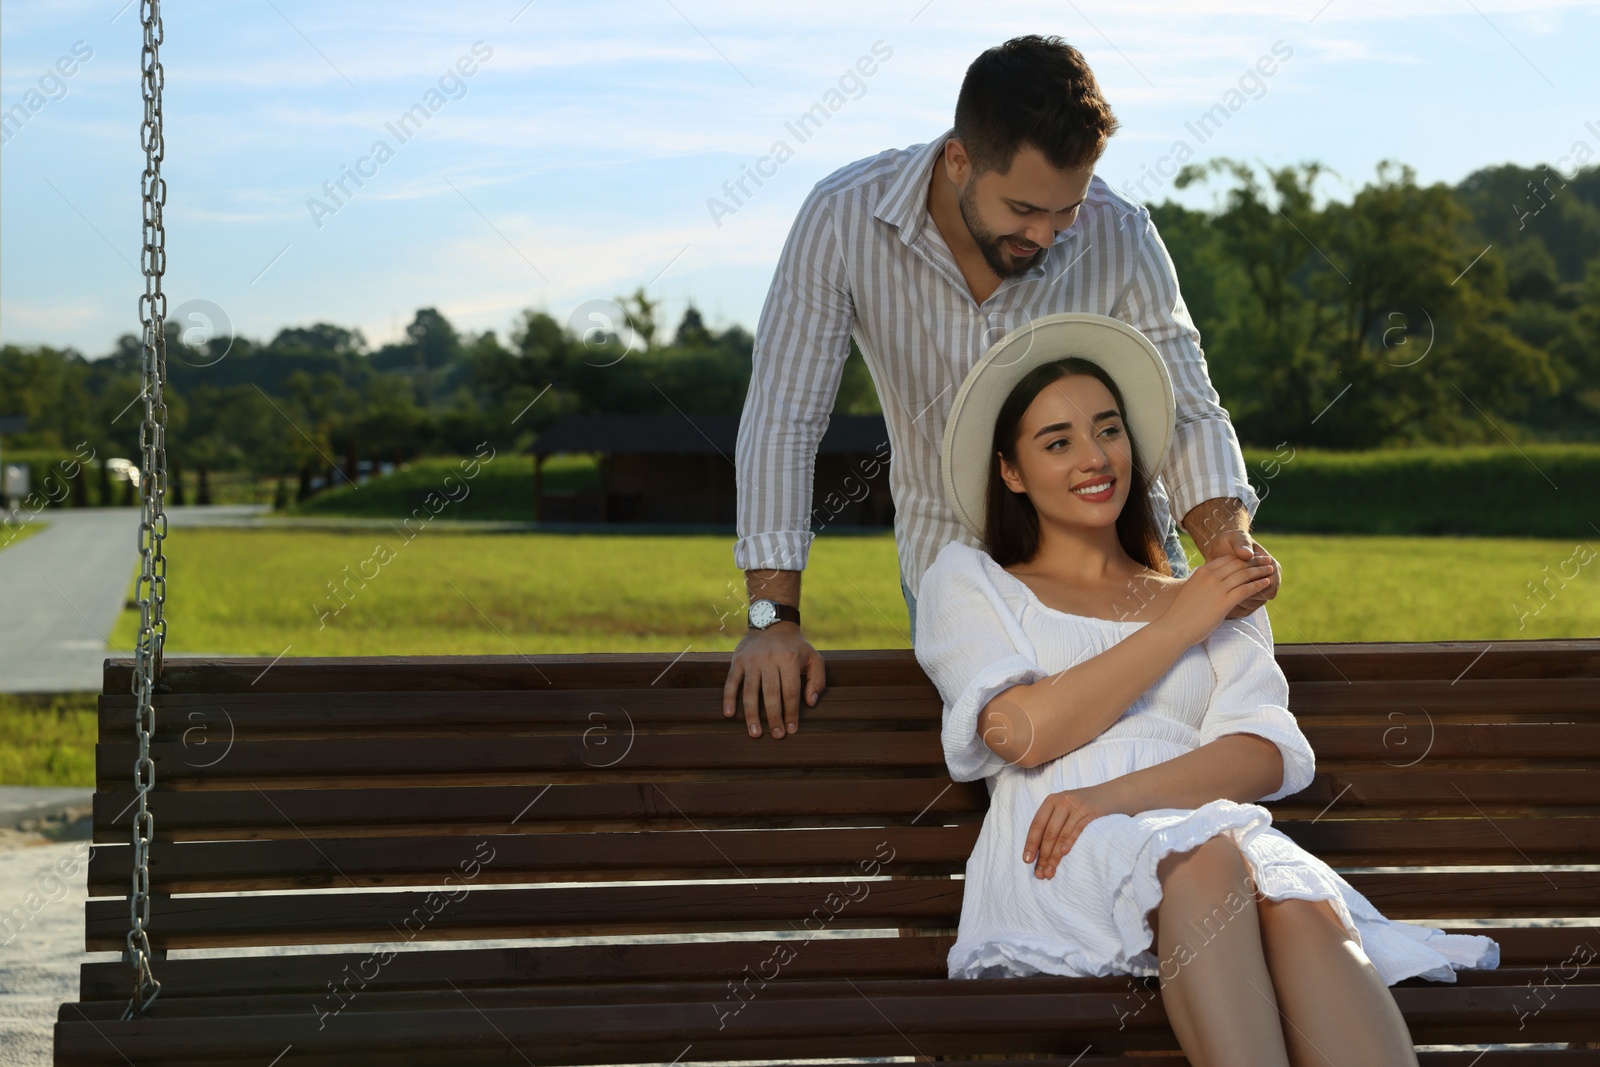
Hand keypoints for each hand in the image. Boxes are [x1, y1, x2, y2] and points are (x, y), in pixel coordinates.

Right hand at [723, 622, 825, 738]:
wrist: (772, 623)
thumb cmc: (795, 647)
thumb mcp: (814, 658)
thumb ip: (818, 680)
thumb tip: (810, 703)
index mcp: (789, 660)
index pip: (791, 692)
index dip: (791, 713)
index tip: (791, 730)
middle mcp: (769, 660)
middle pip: (771, 694)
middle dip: (774, 717)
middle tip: (776, 735)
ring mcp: (751, 661)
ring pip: (750, 692)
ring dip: (752, 714)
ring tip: (755, 733)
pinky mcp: (737, 661)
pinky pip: (731, 682)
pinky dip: (728, 698)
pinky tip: (729, 714)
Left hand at [1023, 785, 1116, 878]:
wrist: (1109, 794)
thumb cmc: (1081, 806)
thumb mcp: (1064, 808)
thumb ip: (1051, 823)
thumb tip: (1037, 851)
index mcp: (1051, 801)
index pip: (1036, 825)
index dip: (1031, 843)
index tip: (1027, 861)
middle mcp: (1062, 802)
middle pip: (1048, 832)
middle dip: (1043, 855)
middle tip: (1040, 873)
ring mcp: (1077, 806)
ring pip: (1061, 834)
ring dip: (1055, 855)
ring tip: (1050, 871)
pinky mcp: (1091, 812)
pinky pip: (1077, 829)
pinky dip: (1069, 842)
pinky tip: (1063, 854)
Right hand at [1163, 550, 1275, 647]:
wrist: (1174, 628)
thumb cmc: (1181, 613)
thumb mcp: (1192, 591)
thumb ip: (1203, 585)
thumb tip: (1211, 586)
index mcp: (1201, 571)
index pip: (1227, 559)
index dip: (1242, 558)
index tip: (1252, 558)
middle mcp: (1210, 576)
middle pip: (1238, 564)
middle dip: (1254, 561)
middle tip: (1266, 561)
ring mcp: (1217, 588)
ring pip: (1244, 575)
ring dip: (1260, 571)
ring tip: (1270, 570)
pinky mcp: (1223, 602)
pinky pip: (1245, 589)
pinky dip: (1258, 585)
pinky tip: (1266, 583)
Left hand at [1204, 532, 1279, 619]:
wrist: (1220, 547)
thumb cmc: (1231, 540)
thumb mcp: (1236, 539)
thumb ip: (1242, 545)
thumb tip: (1247, 554)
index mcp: (1272, 567)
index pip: (1270, 586)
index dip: (1253, 587)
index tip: (1233, 583)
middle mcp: (1268, 581)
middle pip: (1259, 600)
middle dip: (1241, 598)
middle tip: (1222, 594)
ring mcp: (1257, 591)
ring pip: (1249, 607)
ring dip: (1235, 605)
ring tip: (1218, 597)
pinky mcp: (1245, 597)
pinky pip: (1241, 609)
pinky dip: (1230, 608)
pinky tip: (1216, 603)